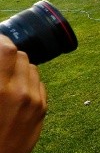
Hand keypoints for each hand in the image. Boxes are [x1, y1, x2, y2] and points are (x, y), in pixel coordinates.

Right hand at [0, 36, 46, 152]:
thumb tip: (0, 56)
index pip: (7, 49)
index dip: (0, 41)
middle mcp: (19, 93)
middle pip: (21, 56)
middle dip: (7, 55)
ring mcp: (35, 102)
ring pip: (31, 69)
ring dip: (18, 68)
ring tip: (3, 78)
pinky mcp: (43, 112)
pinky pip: (38, 85)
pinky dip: (27, 83)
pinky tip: (13, 92)